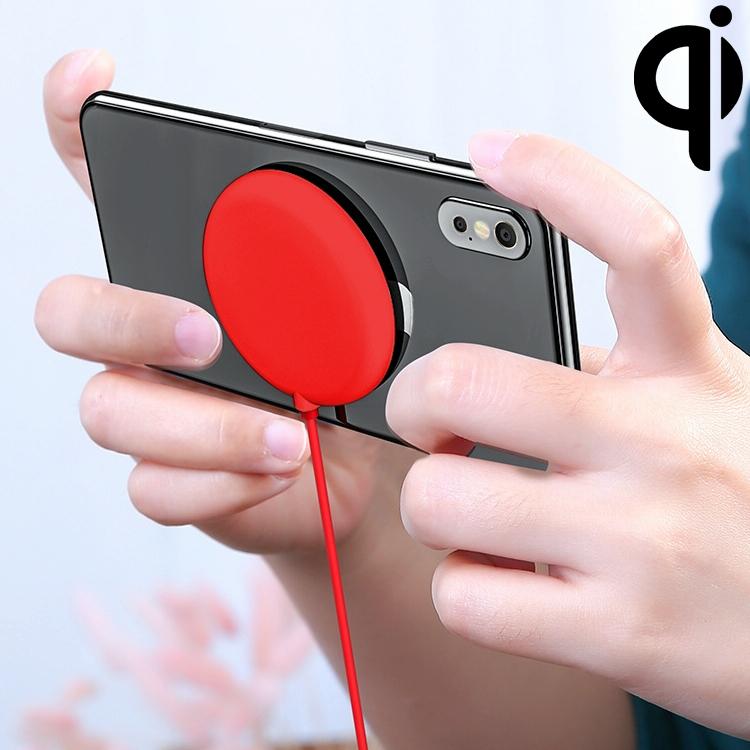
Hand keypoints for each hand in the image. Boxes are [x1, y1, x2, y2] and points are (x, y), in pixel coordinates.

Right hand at [37, 50, 412, 553]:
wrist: (359, 473)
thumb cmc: (348, 385)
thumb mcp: (359, 321)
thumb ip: (350, 276)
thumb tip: (399, 226)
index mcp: (187, 278)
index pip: (107, 190)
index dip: (76, 128)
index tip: (91, 79)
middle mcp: (147, 341)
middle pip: (72, 311)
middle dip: (132, 318)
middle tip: (210, 334)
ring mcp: (150, 412)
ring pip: (110, 412)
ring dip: (206, 426)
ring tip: (289, 437)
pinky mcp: (168, 479)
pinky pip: (155, 489)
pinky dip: (224, 486)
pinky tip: (278, 474)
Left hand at [387, 132, 749, 737]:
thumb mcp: (717, 411)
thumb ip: (626, 375)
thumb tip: (524, 355)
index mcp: (691, 374)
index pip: (635, 244)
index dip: (559, 178)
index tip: (494, 150)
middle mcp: (663, 442)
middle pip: (464, 381)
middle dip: (412, 402)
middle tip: (428, 421)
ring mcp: (637, 539)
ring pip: (439, 500)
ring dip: (435, 509)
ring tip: (478, 519)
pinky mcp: (614, 629)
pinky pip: (465, 596)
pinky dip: (464, 588)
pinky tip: (508, 584)